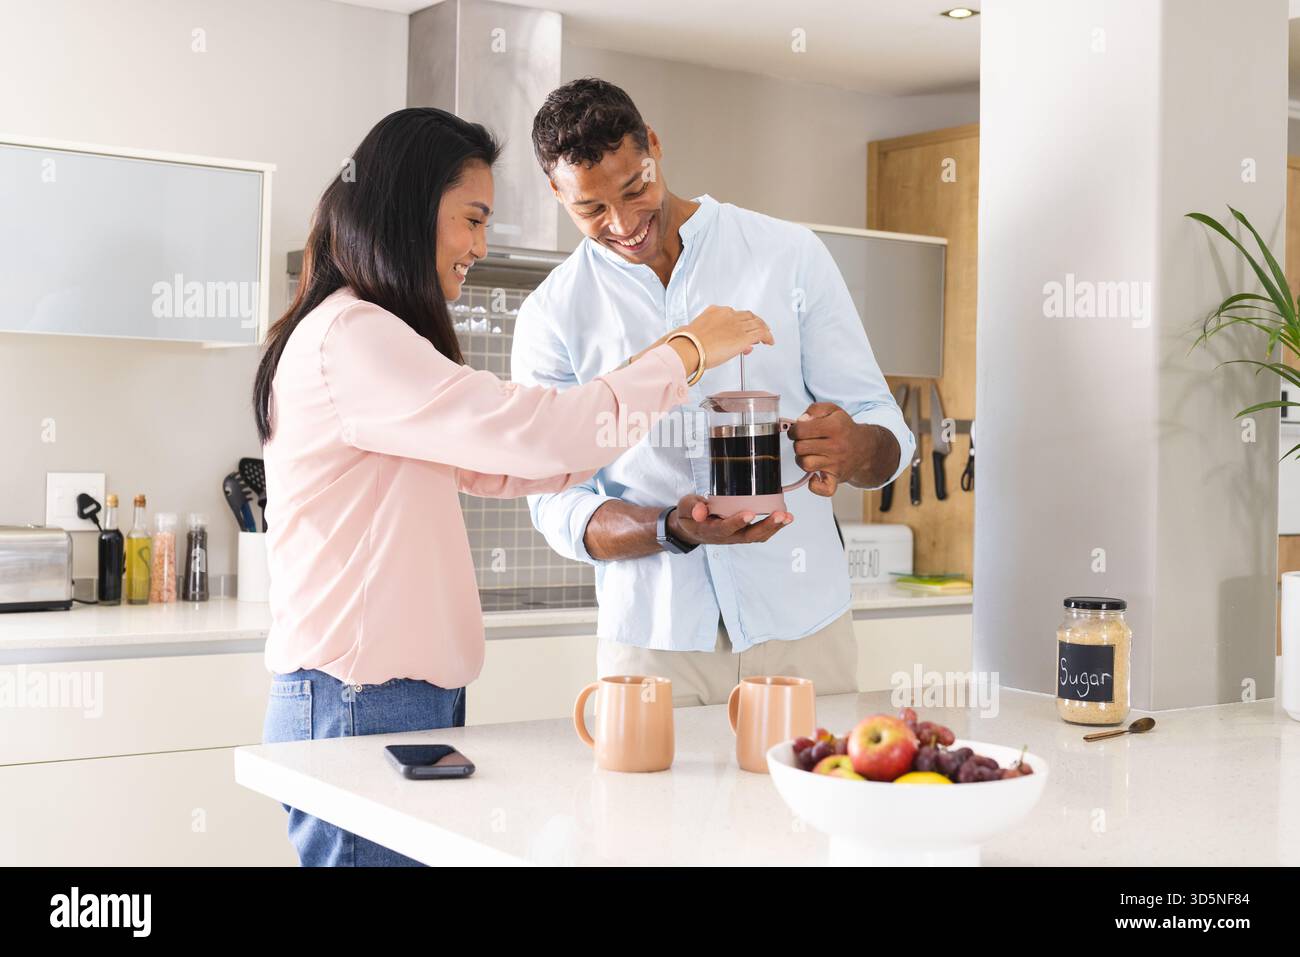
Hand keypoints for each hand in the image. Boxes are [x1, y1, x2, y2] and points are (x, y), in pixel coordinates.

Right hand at [667, 493, 791, 545]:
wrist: (691, 527)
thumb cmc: (690, 515)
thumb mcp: (685, 507)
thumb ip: (692, 507)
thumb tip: (700, 510)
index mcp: (710, 530)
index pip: (724, 528)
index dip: (737, 522)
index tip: (750, 514)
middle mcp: (726, 537)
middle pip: (748, 536)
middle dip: (766, 526)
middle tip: (780, 515)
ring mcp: (736, 537)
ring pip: (757, 536)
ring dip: (774, 528)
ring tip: (788, 517)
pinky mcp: (743, 533)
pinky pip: (760, 533)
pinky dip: (773, 527)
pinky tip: (784, 518)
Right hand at [682, 306, 772, 369]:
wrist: (689, 347)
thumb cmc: (687, 343)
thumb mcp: (697, 333)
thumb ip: (708, 335)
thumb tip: (715, 341)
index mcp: (715, 311)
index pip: (734, 314)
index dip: (741, 322)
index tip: (741, 329)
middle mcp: (728, 315)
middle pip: (748, 316)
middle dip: (755, 323)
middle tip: (758, 331)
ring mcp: (737, 325)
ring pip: (757, 323)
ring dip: (763, 329)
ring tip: (767, 337)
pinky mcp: (744, 337)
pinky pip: (761, 333)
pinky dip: (767, 337)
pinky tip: (769, 342)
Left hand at [789, 402, 871, 496]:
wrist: (865, 448)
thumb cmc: (845, 429)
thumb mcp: (833, 410)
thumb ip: (815, 409)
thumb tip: (801, 420)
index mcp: (835, 427)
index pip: (800, 430)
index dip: (794, 430)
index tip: (797, 431)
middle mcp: (836, 446)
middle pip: (800, 447)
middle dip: (798, 444)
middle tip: (805, 442)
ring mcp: (837, 464)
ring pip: (805, 464)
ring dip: (802, 459)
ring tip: (809, 454)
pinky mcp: (837, 478)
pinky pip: (822, 489)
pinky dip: (815, 485)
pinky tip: (815, 475)